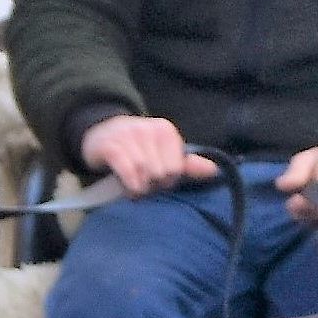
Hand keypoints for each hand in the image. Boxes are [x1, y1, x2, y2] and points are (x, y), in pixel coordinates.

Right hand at [78, 115, 217, 196]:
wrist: (102, 133)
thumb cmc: (138, 148)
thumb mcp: (163, 153)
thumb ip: (188, 164)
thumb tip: (215, 170)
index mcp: (165, 131)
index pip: (176, 168)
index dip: (168, 180)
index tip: (159, 179)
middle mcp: (148, 129)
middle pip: (160, 173)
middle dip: (153, 185)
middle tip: (145, 184)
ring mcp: (128, 135)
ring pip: (143, 173)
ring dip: (139, 188)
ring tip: (136, 188)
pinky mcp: (110, 145)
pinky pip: (126, 170)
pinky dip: (129, 184)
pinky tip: (129, 188)